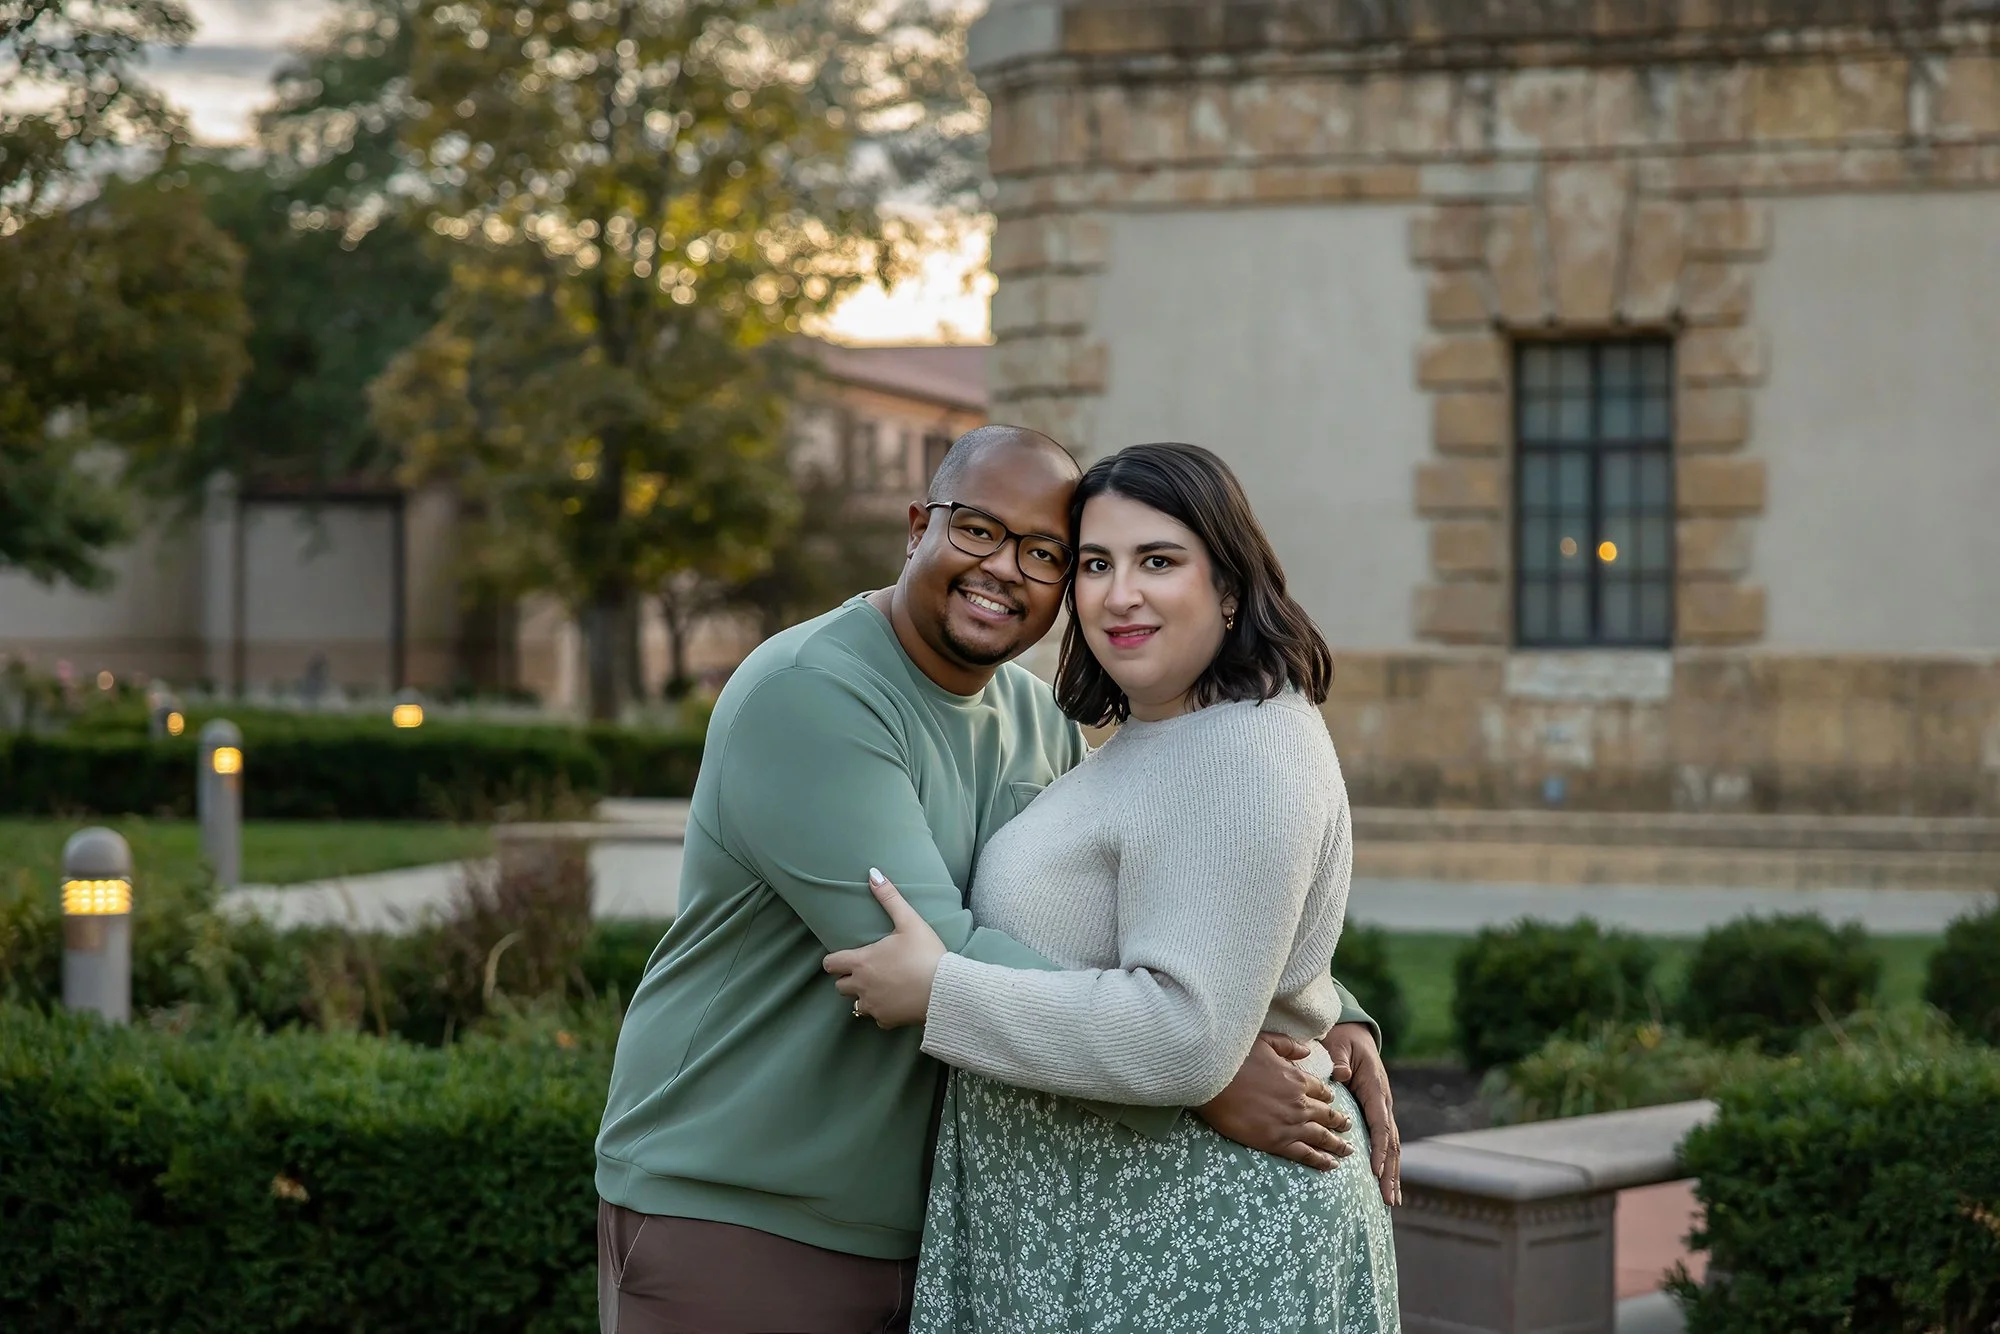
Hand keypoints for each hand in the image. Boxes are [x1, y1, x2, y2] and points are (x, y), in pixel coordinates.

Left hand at [822, 869, 946, 1028]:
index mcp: (862, 962)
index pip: (831, 964)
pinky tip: (896, 1002)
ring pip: (856, 1006)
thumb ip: (889, 898)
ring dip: (864, 997)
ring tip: (881, 987)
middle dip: (849, 979)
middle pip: (839, 987)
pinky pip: (877, 1018)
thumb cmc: (926, 953)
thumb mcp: (909, 921)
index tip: (845, 958)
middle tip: (866, 970)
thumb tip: (873, 873)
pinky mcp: (887, 1021)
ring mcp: (874, 1006)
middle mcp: (862, 986)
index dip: (834, 961)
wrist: (945, 990)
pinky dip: (883, 1012)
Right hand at [1196, 1032, 1354, 1171]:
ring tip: (1348, 1151)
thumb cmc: (1235, 1059)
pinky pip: (1306, 1154)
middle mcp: (1299, 1103)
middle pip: (1327, 1116)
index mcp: (1297, 1079)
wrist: (1213, 1081)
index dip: (1329, 1098)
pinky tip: (1331, 1165)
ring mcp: (1290, 1124)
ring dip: (1337, 1145)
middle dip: (1340, 1122)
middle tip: (1349, 1127)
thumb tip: (1307, 1050)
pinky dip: (1321, 1160)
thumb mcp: (1265, 1041)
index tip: (1332, 1103)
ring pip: (1322, 1137)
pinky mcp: (1276, 1142)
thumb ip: (1289, 1045)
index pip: (1322, 1092)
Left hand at [1324, 1021, 1401, 1206]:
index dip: (1379, 1148)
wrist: (1352, 1035)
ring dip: (1391, 1174)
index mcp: (1375, 1088)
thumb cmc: (1342, 1041)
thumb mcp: (1338, 1045)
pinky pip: (1384, 1143)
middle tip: (1387, 1199)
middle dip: (1389, 1172)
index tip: (1374, 1170)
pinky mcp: (1377, 1116)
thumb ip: (1339, 1059)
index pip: (1380, 1123)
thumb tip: (1340, 1075)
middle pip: (1391, 1142)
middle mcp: (1383, 1102)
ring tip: (1391, 1202)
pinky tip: (1385, 1186)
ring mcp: (1382, 1110)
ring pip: (1392, 1147)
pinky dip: (1386, 1165)